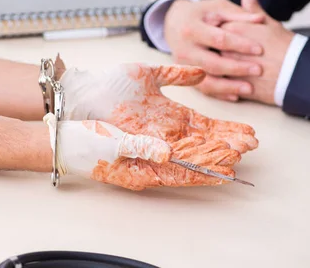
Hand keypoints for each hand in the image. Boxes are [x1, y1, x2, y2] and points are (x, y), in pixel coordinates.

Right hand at [43, 114, 240, 190]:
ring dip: (210, 145)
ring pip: (186, 151)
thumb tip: (166, 153)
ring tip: (236, 139)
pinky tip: (207, 135)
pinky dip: (192, 138)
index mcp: (142, 170)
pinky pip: (173, 142)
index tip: (232, 165)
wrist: (63, 136)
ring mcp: (147, 153)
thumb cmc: (83, 144)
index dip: (208, 169)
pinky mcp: (143, 141)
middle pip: (191, 161)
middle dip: (218, 154)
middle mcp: (149, 165)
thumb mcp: (109, 145)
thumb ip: (138, 147)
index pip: (182, 174)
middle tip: (246, 146)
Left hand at [58, 61, 257, 153]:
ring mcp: (156, 142)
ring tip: (238, 156)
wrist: (86, 93)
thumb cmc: (112, 83)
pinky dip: (193, 166)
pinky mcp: (144, 152)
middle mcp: (167, 131)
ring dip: (215, 155)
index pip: (205, 125)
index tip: (248, 132)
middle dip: (228, 144)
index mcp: (171, 114)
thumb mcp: (149, 74)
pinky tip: (210, 167)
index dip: (226, 129)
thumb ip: (175, 74)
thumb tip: (201, 72)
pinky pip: (172, 163)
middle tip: (251, 145)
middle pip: (204, 141)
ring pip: (192, 153)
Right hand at [164, 0, 265, 100]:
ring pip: (206, 81)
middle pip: (212, 63)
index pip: (218, 39)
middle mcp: (184, 49)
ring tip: (250, 89)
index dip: (240, 45)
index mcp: (191, 28)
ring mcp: (183, 65)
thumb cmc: (202, 14)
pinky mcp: (185, 76)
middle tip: (259, 70)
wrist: (175, 23)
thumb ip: (238, 14)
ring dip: (228, 86)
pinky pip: (202, 89)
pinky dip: (219, 94)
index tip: (260, 49)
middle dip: (236, 68)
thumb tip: (261, 19)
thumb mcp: (217, 8)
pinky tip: (236, 95)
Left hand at [219, 0, 294, 104]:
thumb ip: (252, 10)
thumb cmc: (284, 46)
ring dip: (216, 69)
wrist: (296, 73)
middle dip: (214, 52)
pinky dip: (220, 85)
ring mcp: (224, 68)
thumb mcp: (268, 23)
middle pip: (210, 48)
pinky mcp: (227, 85)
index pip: (216, 29)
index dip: (221, 34)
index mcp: (231, 29)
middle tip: (227, 55)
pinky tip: (229, 82)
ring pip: (211, 68)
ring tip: (230, 70)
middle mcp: (224, 47)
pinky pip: (217, 85)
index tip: (226, 38)